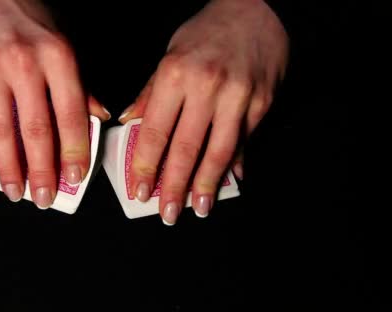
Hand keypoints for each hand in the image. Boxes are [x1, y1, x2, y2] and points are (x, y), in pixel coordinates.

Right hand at [0, 0, 109, 207]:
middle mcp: (25, 64)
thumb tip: (98, 117)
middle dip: (41, 171)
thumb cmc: (28, 14)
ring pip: (1, 129)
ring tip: (13, 191)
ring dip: (8, 167)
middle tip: (43, 199)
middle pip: (36, 130)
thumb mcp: (62, 41)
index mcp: (58, 57)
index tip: (75, 178)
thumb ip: (79, 83)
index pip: (71, 114)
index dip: (74, 150)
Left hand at [119, 0, 287, 223]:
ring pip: (219, 151)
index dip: (146, 165)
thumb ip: (151, 94)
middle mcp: (206, 88)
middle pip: (186, 148)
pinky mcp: (261, 103)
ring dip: (206, 184)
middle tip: (167, 212)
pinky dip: (235, 163)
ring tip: (198, 208)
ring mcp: (238, 97)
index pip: (155, 131)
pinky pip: (244, 140)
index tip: (140, 190)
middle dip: (175, 186)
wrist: (257, 8)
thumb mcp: (170, 55)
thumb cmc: (207, 32)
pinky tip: (227, 182)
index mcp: (175, 75)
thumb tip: (130, 124)